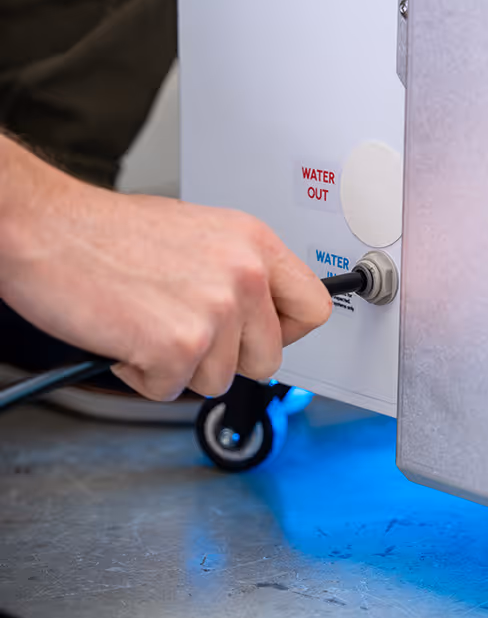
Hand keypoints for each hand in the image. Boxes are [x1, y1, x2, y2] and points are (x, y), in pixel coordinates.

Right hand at [0, 136, 331, 399]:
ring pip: (219, 379)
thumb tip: (261, 317)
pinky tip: (125, 336)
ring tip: (145, 322)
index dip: (288, 331)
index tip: (267, 334)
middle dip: (225, 358)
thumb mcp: (199, 236)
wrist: (43, 228)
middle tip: (183, 331)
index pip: (314, 306)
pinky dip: (143, 376)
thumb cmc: (107, 233)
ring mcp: (215, 311)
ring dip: (179, 365)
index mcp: (254, 244)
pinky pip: (172, 389)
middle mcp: (244, 275)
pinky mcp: (179, 346)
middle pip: (268, 358)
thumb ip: (238, 275)